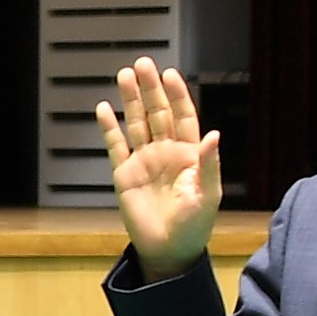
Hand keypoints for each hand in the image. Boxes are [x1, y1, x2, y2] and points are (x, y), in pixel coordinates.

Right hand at [103, 58, 222, 278]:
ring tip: (123, 76)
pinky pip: (116, 146)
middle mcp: (165, 152)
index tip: (170, 75)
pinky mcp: (124, 175)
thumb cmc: (194, 227)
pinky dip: (109, 128)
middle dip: (150, 89)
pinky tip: (103, 109)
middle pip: (157, 112)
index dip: (177, 95)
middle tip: (142, 64)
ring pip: (136, 123)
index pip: (183, 116)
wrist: (168, 251)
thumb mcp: (207, 195)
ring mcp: (144, 161)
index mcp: (188, 154)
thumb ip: (209, 164)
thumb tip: (213, 135)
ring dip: (130, 100)